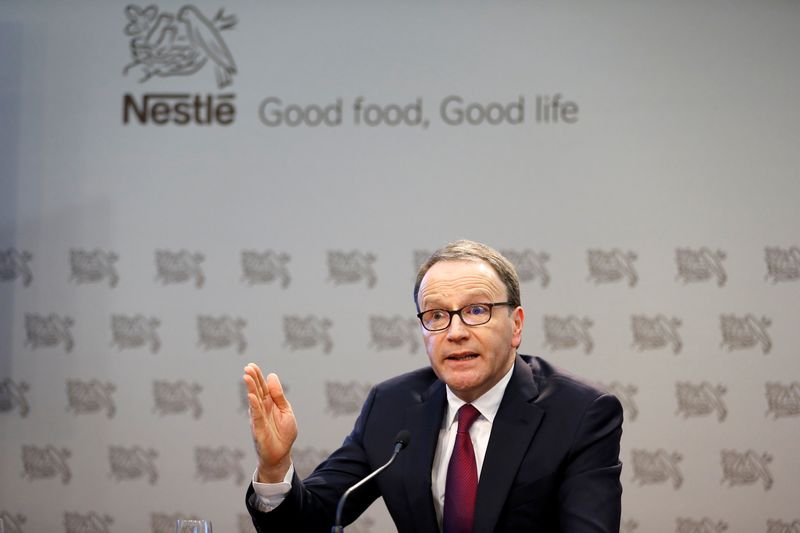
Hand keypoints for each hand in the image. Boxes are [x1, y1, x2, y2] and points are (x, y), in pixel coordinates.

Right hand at [243, 363, 297, 482]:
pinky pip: (256, 415)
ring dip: (251, 388)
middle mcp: (262, 409)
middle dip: (252, 379)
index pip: (262, 387)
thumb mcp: (285, 411)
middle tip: (247, 367)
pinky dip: (254, 405)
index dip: (257, 376)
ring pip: (254, 401)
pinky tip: (251, 396)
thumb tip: (272, 376)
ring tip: (247, 376)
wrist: (281, 455)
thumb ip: (278, 395)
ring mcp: (259, 418)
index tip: (251, 365)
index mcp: (269, 403)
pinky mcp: (259, 429)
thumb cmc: (283, 433)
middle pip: (257, 391)